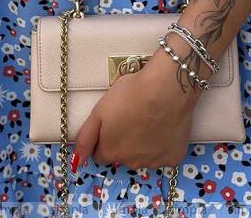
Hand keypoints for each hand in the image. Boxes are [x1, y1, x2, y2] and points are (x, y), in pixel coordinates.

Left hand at [72, 43, 202, 169]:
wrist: (166, 88)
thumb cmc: (130, 95)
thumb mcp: (99, 111)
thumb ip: (85, 138)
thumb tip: (76, 162)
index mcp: (111, 152)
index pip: (101, 154)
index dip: (105, 138)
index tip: (113, 123)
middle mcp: (131, 163)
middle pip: (122, 156)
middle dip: (124, 142)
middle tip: (132, 117)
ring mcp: (154, 162)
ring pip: (143, 157)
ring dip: (143, 145)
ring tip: (149, 119)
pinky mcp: (174, 157)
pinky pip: (164, 155)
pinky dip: (163, 144)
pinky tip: (164, 126)